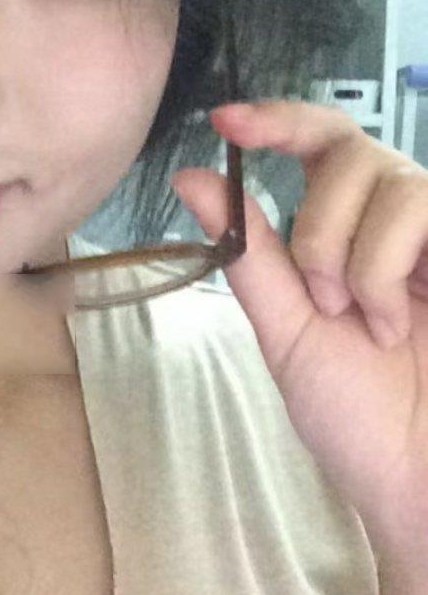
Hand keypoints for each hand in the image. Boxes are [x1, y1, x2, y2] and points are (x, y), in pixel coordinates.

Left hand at [170, 100, 427, 561]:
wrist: (421, 476)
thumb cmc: (360, 417)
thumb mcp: (290, 331)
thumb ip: (250, 252)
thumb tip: (191, 177)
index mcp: (352, 234)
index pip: (322, 144)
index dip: (278, 119)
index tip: (224, 119)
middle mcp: (404, 222)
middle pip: (348, 151)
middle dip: (317, 229)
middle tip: (326, 304)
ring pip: (392, 180)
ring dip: (358, 258)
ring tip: (371, 325)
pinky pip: (423, 207)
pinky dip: (388, 267)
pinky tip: (400, 323)